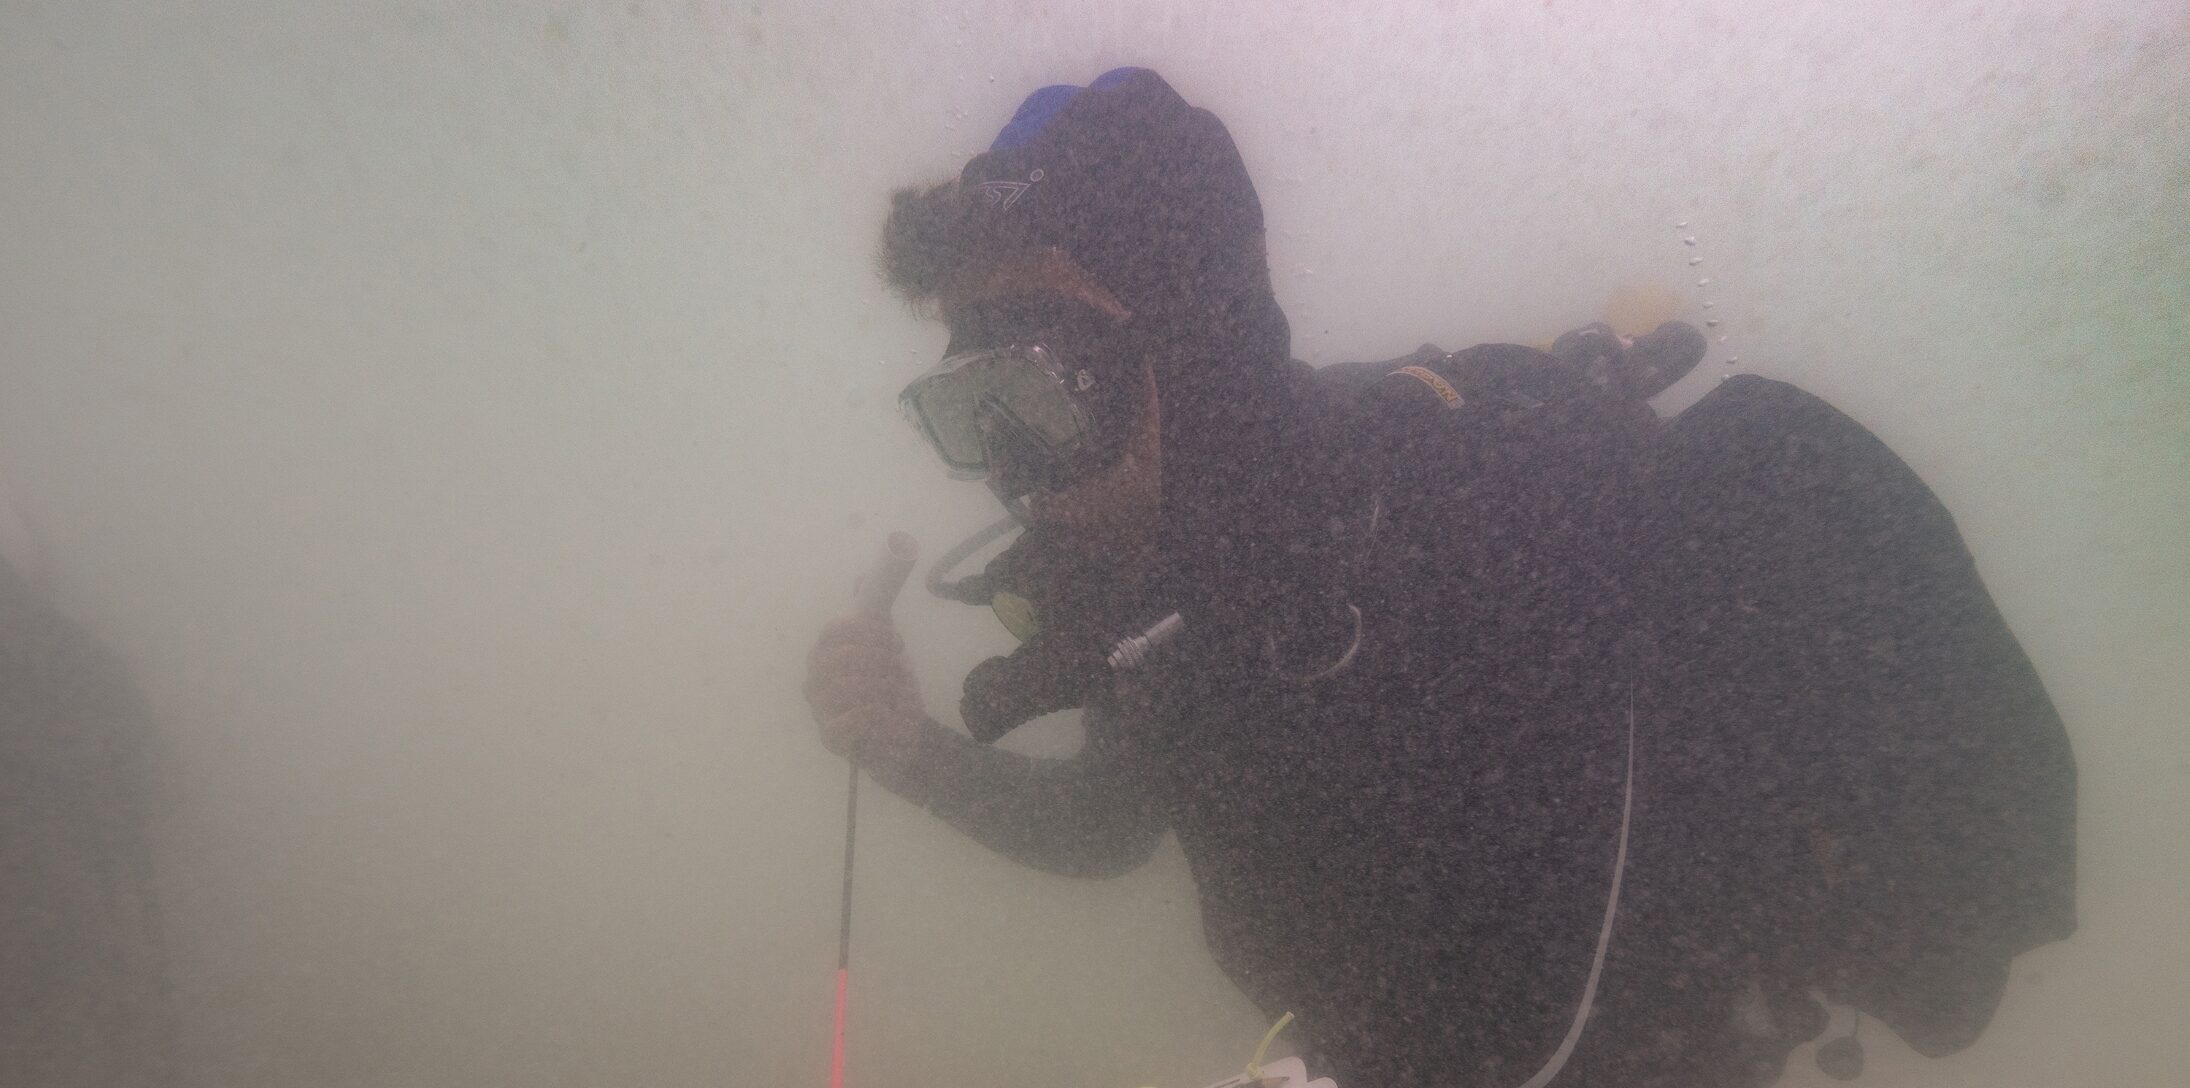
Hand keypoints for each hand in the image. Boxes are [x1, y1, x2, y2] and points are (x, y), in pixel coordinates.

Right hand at [803, 615, 926, 760]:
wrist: (900, 735)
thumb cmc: (888, 688)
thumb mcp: (887, 647)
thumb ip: (874, 612)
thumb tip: (863, 579)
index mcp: (825, 652)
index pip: (834, 629)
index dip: (867, 629)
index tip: (896, 640)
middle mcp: (815, 679)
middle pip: (839, 657)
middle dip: (878, 658)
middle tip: (900, 665)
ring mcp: (819, 709)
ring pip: (844, 687)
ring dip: (882, 685)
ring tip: (900, 690)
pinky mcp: (831, 738)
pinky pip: (848, 722)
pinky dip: (877, 714)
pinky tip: (892, 712)